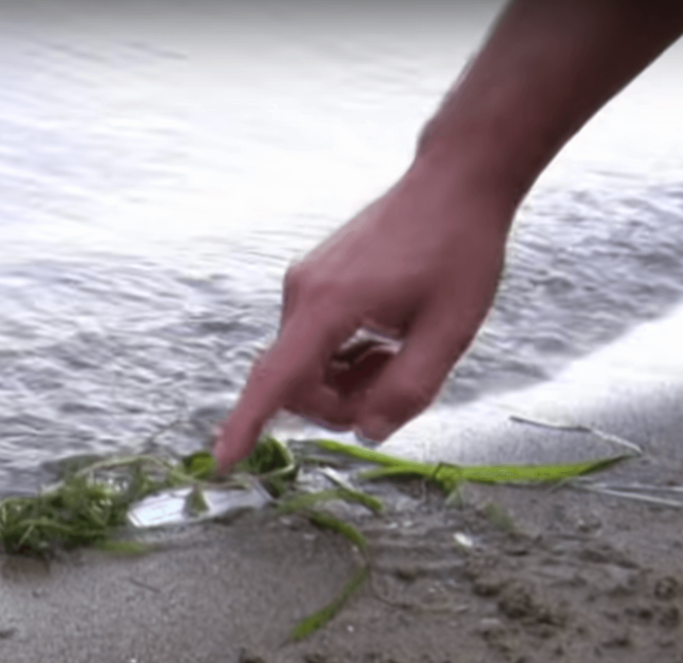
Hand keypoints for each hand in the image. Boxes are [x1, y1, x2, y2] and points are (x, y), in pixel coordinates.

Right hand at [213, 153, 513, 471]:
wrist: (455, 182)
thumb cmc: (458, 249)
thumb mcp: (449, 332)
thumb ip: (407, 391)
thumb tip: (367, 432)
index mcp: (328, 304)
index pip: (276, 378)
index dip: (247, 425)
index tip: (223, 460)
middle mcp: (302, 293)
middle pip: (296, 383)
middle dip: (341, 403)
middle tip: (398, 386)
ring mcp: (304, 285)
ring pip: (308, 367)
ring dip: (348, 381)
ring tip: (398, 352)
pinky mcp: (314, 282)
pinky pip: (316, 344)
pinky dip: (346, 359)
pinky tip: (385, 337)